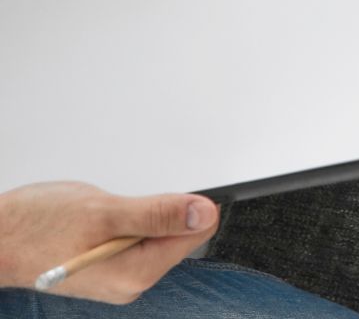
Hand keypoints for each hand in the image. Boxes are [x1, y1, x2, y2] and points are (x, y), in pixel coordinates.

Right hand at [0, 183, 217, 303]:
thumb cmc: (37, 227)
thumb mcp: (105, 212)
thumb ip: (158, 214)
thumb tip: (204, 213)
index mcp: (137, 273)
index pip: (197, 234)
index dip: (190, 207)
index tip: (169, 194)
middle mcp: (132, 282)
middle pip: (179, 235)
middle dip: (161, 211)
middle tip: (124, 205)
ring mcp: (120, 276)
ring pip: (157, 234)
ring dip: (142, 215)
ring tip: (106, 213)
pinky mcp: (108, 266)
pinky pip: (137, 238)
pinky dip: (127, 221)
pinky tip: (102, 219)